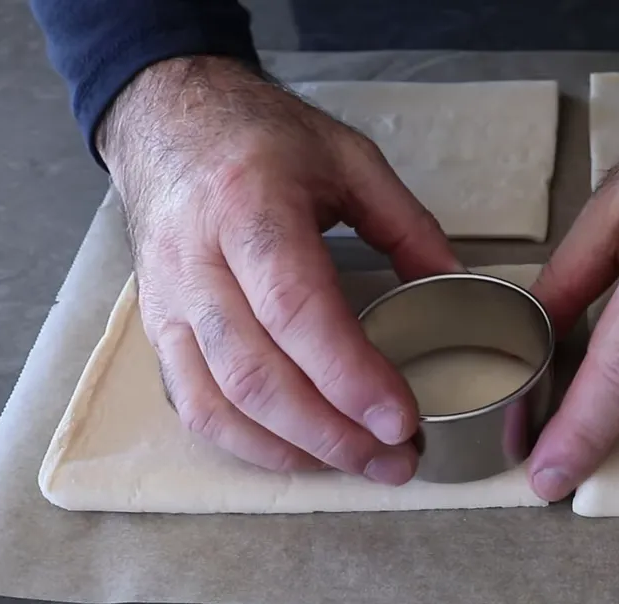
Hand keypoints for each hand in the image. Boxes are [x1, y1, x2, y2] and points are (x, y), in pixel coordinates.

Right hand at [99, 56, 461, 482]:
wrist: (166, 121)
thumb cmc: (259, 137)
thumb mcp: (348, 157)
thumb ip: (407, 225)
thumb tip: (461, 287)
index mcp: (250, 206)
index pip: (296, 308)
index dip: (349, 374)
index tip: (402, 418)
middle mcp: (196, 260)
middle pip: (255, 373)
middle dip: (331, 433)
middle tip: (396, 459)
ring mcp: (168, 302)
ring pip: (218, 402)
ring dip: (292, 451)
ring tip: (360, 465)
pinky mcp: (157, 329)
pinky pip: (192, 406)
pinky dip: (246, 444)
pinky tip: (300, 454)